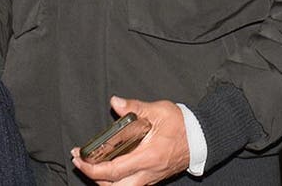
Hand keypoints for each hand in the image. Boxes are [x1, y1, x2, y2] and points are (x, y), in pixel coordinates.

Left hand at [72, 96, 189, 184]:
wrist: (202, 139)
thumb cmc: (183, 125)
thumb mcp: (159, 111)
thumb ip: (135, 107)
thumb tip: (116, 102)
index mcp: (148, 157)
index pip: (113, 170)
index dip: (92, 167)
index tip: (79, 157)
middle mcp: (148, 173)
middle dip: (93, 178)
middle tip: (80, 162)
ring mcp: (150, 178)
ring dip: (104, 181)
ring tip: (91, 166)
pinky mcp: (152, 178)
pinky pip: (130, 185)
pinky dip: (115, 181)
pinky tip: (108, 168)